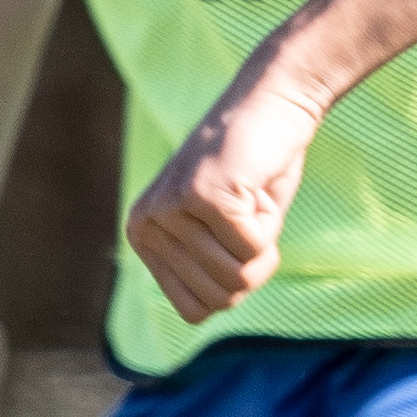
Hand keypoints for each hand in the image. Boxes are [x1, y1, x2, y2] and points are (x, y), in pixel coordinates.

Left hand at [126, 67, 323, 325]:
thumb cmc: (254, 172)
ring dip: (262, 243)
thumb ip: (207, 272)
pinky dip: (268, 223)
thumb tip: (205, 312)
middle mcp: (147, 225)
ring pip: (237, 278)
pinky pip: (253, 248)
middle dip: (252, 263)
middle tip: (248, 213)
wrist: (272, 104)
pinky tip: (255, 185)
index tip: (234, 236)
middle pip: (221, 298)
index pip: (196, 311)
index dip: (233, 284)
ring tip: (250, 198)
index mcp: (143, 238)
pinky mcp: (202, 194)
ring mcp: (171, 209)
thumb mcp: (222, 232)